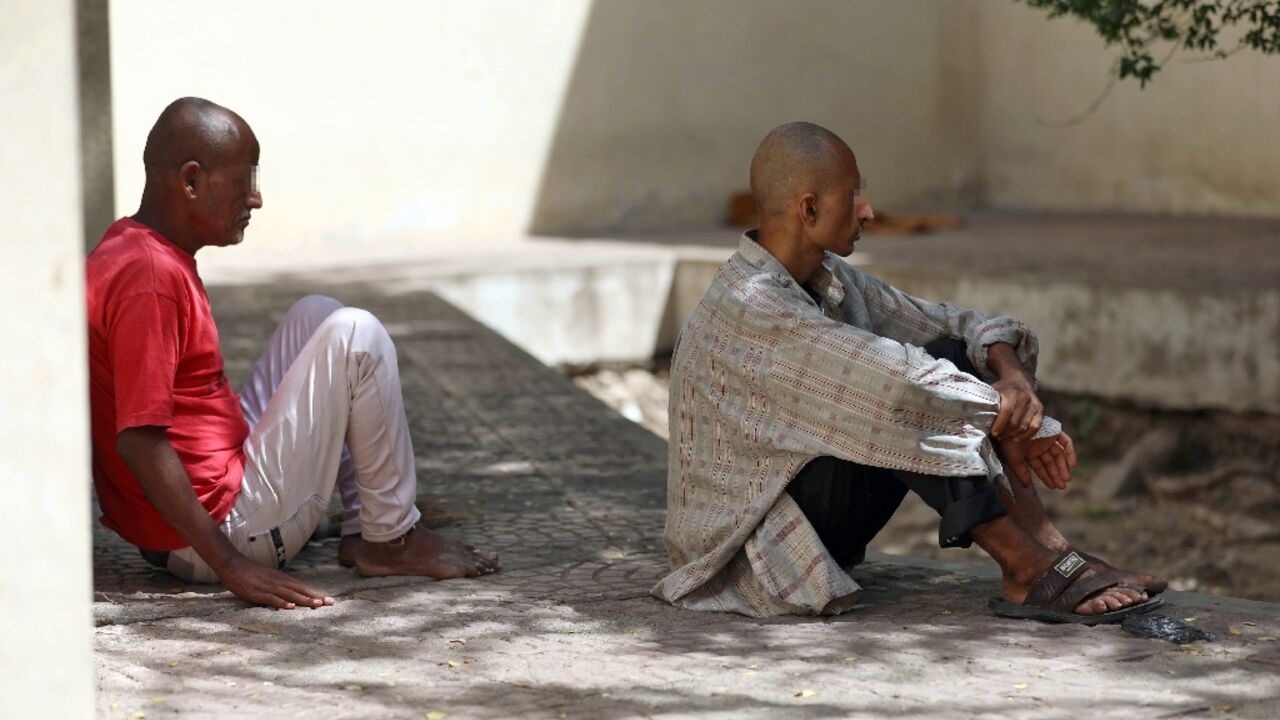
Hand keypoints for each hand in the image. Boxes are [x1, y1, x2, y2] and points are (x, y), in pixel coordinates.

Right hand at [217, 555, 334, 609]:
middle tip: (331, 603)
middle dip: (316, 597)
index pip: (302, 587)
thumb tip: (292, 595)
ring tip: (317, 605)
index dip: (315, 593)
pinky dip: (282, 603)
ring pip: (290, 594)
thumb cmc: (251, 573)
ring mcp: (269, 587)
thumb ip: (280, 585)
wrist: (233, 564)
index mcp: (282, 579)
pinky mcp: (257, 592)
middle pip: (300, 590)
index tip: (329, 600)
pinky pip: (272, 599)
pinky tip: (291, 607)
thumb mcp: (270, 577)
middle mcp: (279, 582)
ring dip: (304, 600)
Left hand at [990, 373, 1043, 442]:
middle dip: (1005, 432)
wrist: (1018, 380)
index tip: (994, 433)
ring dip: (1013, 435)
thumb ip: (987, 403)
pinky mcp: (1040, 410)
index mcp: (1012, 392)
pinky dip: (1025, 436)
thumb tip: (974, 416)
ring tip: (1004, 438)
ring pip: (1024, 426)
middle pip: (1015, 422)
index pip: (1007, 411)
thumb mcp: (993, 391)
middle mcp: (1025, 398)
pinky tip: (1015, 439)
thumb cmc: (1002, 389)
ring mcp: (1034, 404)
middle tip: (998, 437)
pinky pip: (1034, 427)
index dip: (1000, 424)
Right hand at [999, 432, 1077, 489]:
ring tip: (1066, 479)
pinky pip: (1065, 442)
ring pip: (1059, 454)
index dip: (1047, 477)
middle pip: (1051, 462)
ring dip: (1063, 467)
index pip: (1041, 466)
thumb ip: (1022, 473)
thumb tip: (1027, 486)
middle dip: (1056, 474)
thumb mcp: (1014, 460)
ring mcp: (1047, 438)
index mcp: (1029, 451)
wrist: (1013, 426)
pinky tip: (1072, 464)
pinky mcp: (1054, 431)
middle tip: (1062, 486)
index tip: (1053, 487)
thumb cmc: (1009, 443)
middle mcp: (1039, 445)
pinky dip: (1070, 452)